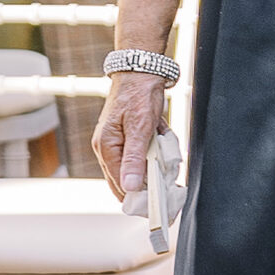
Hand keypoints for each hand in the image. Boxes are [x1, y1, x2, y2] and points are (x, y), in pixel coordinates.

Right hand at [92, 71, 168, 203]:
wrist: (140, 71)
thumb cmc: (139, 95)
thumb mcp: (140, 127)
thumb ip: (134, 158)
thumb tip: (129, 186)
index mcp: (105, 147)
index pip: (120, 184)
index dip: (139, 196)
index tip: (158, 203)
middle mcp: (107, 148)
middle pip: (126, 180)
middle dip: (148, 181)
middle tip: (168, 181)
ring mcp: (116, 144)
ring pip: (136, 168)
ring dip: (154, 164)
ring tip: (164, 146)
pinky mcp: (127, 139)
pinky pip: (141, 155)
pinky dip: (155, 152)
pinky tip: (161, 138)